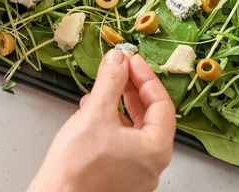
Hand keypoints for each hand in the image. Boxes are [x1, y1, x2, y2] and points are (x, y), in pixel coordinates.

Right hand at [29, 51, 175, 191]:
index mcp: (156, 149)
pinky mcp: (118, 178)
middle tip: (120, 69)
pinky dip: (111, 123)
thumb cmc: (77, 168)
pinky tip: (92, 112)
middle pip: (150, 116)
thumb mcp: (96, 112)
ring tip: (103, 88)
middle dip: (132, 89)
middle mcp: (151, 164)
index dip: (145, 76)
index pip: (161, 102)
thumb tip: (118, 60)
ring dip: (119, 104)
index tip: (131, 61)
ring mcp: (136, 174)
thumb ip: (111, 81)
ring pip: (134, 129)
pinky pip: (122, 143)